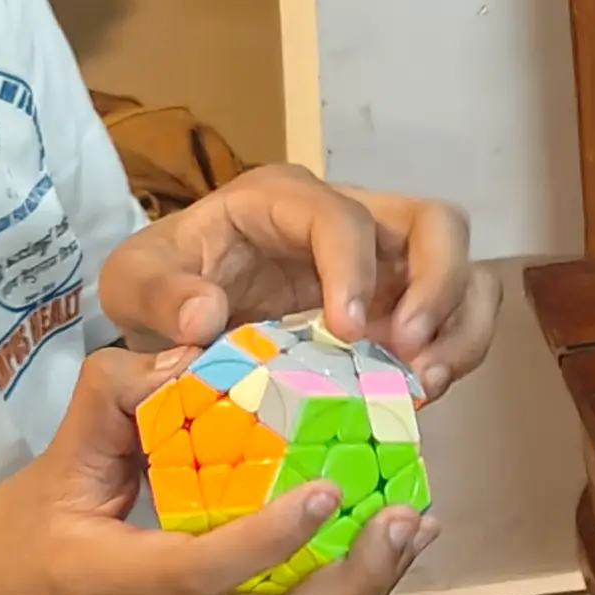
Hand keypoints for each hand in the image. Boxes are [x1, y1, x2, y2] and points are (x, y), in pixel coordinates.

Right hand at [0, 345, 438, 594]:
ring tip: (413, 525)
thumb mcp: (45, 467)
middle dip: (354, 584)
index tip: (325, 488)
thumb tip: (191, 353)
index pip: (197, 573)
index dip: (266, 538)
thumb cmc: (11, 546)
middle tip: (406, 514)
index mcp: (104, 580)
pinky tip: (384, 549)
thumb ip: (111, 404)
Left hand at [98, 166, 502, 400]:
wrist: (177, 312)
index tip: (346, 331)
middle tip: (410, 352)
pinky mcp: (401, 306)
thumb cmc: (164, 284)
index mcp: (283, 200)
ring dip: (460, 325)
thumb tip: (208, 317)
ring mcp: (385, 263)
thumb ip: (157, 294)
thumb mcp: (130, 283)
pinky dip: (455, 352)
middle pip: (436, 222)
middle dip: (439, 285)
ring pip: (464, 268)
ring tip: (426, 382)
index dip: (353, 268)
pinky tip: (419, 394)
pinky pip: (456, 317)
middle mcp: (350, 219)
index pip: (342, 215)